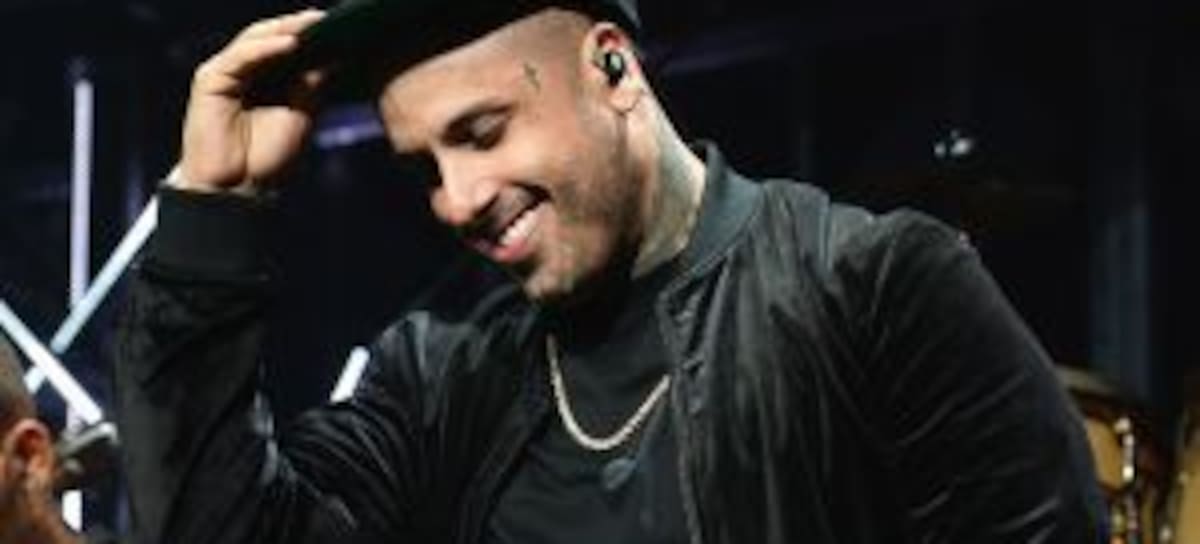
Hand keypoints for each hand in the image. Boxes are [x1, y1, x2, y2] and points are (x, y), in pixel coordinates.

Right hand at [176, 9, 326, 194]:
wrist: (238, 190)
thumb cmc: (266, 159)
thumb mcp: (300, 116)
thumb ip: (311, 86)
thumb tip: (334, 56)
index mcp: (264, 80)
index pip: (287, 47)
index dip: (310, 36)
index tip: (340, 29)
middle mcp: (244, 72)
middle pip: (271, 38)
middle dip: (299, 27)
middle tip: (327, 19)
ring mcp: (226, 74)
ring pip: (255, 40)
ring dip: (285, 31)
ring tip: (313, 24)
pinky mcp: (210, 80)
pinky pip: (240, 57)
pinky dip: (265, 48)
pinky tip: (290, 44)